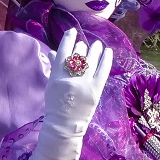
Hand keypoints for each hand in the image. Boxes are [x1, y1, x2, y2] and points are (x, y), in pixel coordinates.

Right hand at [27, 28, 112, 159]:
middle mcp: (70, 78)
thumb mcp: (51, 85)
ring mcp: (84, 84)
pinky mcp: (96, 90)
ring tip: (97, 45)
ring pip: (91, 60)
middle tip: (85, 45)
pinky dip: (106, 60)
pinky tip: (108, 52)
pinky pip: (103, 71)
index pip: (63, 51)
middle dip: (82, 47)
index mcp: (56, 76)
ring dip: (95, 49)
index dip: (69, 39)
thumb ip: (55, 68)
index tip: (73, 32)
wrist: (64, 127)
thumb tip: (56, 51)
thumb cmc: (56, 105)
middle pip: (78, 55)